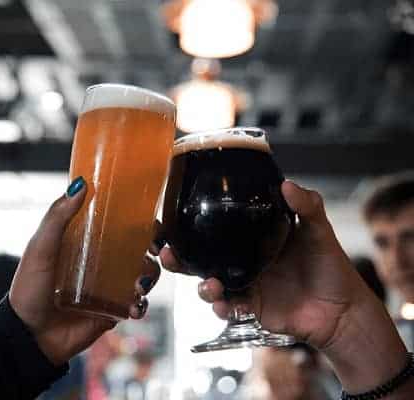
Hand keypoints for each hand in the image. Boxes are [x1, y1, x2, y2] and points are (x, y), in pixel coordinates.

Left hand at [9, 177, 159, 365]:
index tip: (149, 218)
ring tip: (141, 282)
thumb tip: (79, 185)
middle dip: (152, 249)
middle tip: (153, 250)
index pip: (117, 225)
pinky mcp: (112, 311)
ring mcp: (108, 288)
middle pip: (137, 249)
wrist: (28, 336)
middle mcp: (100, 263)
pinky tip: (133, 305)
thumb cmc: (28, 289)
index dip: (136, 220)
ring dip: (149, 276)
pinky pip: (136, 305)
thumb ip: (58, 217)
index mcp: (85, 243)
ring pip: (143, 276)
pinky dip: (141, 305)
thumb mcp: (40, 248)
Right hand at [160, 180, 407, 392]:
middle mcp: (243, 260)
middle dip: (179, 258)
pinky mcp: (250, 308)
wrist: (342, 311)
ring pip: (209, 284)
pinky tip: (225, 305)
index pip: (215, 229)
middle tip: (167, 253)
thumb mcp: (319, 230)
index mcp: (253, 238)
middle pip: (202, 258)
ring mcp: (245, 285)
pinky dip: (221, 308)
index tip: (171, 220)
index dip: (191, 226)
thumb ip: (306, 206)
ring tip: (209, 286)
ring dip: (201, 286)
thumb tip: (287, 184)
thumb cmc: (331, 267)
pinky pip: (227, 307)